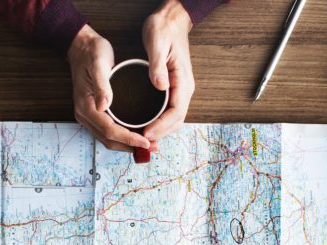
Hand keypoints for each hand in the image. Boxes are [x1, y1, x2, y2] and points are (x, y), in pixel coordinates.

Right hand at [67, 25, 150, 152]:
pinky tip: (137, 134)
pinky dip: (123, 137)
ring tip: (148, 145)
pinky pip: (108, 131)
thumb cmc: (91, 52)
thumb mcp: (98, 63)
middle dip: (131, 146)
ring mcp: (88, 115)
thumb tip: (104, 106)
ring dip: (128, 144)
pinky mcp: (94, 113)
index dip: (129, 138)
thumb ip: (102, 85)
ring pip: (108, 138)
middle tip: (153, 147)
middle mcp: (85, 115)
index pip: (109, 130)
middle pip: (109, 139)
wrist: (81, 46)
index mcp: (86, 106)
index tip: (146, 142)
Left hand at [141, 0, 195, 143]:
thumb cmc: (164, 28)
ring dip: (160, 131)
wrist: (172, 19)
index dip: (161, 126)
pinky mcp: (173, 88)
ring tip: (142, 139)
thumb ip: (158, 66)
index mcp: (183, 81)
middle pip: (176, 121)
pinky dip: (159, 123)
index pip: (176, 112)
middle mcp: (185, 88)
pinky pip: (169, 111)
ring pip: (173, 119)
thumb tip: (160, 86)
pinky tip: (146, 126)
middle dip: (160, 134)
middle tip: (141, 143)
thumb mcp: (157, 43)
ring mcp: (180, 89)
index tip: (146, 134)